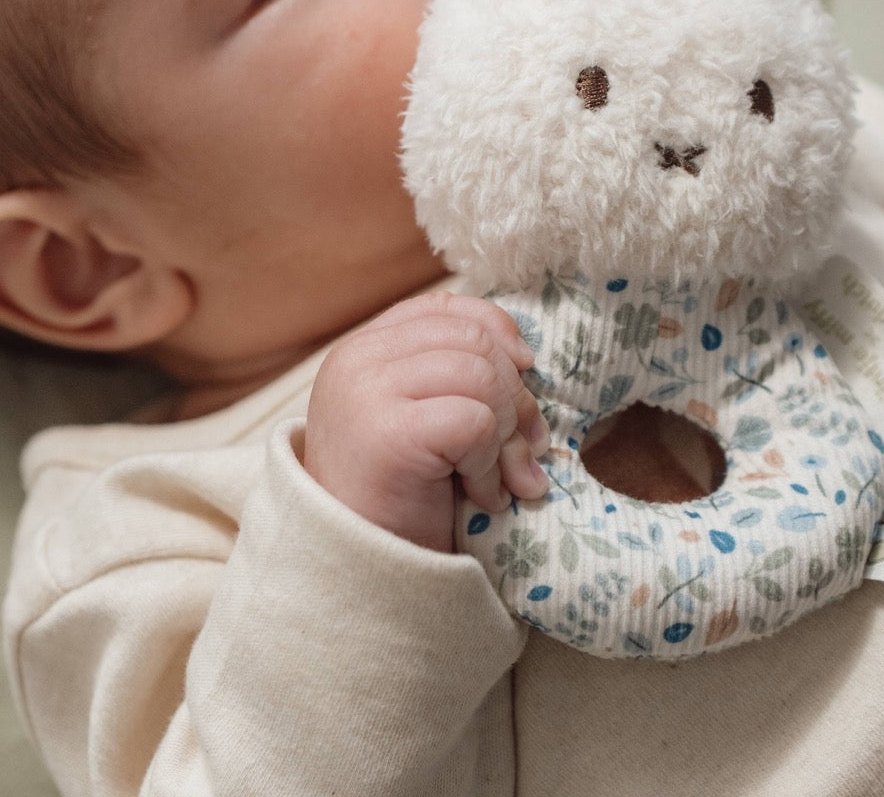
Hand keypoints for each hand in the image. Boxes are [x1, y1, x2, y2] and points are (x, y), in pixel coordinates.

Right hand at [302, 291, 550, 552]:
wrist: (358, 575)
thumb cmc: (400, 498)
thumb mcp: (427, 418)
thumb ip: (457, 375)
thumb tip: (527, 356)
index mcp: (365, 349)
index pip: (447, 308)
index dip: (498, 332)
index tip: (524, 372)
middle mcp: (357, 360)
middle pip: (474, 341)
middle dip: (515, 397)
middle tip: (526, 451)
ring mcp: (366, 392)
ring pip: (481, 377)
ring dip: (506, 437)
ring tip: (500, 481)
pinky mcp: (386, 433)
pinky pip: (474, 422)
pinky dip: (492, 464)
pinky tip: (481, 496)